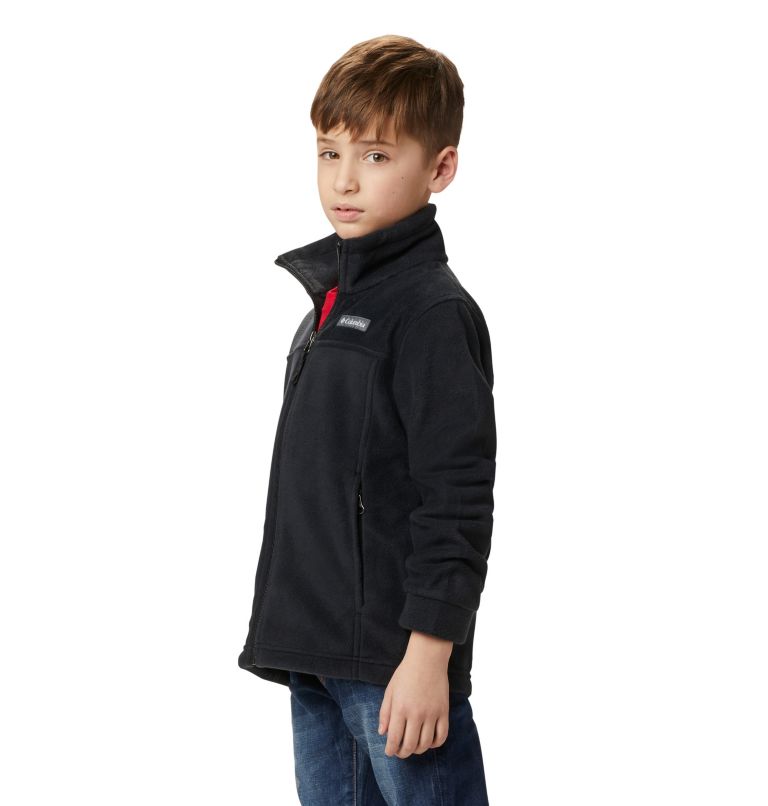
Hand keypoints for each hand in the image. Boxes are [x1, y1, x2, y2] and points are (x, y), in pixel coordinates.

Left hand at [377, 631, 452, 758]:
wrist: (427, 659)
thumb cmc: (406, 674)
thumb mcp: (390, 691)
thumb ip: (385, 713)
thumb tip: (382, 733)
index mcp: (400, 708)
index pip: (394, 738)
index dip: (391, 750)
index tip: (389, 752)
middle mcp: (416, 713)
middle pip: (410, 745)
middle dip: (403, 753)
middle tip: (400, 752)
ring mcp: (432, 713)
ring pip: (426, 744)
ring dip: (418, 750)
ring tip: (413, 747)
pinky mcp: (444, 711)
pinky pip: (442, 736)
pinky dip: (435, 744)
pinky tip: (429, 741)